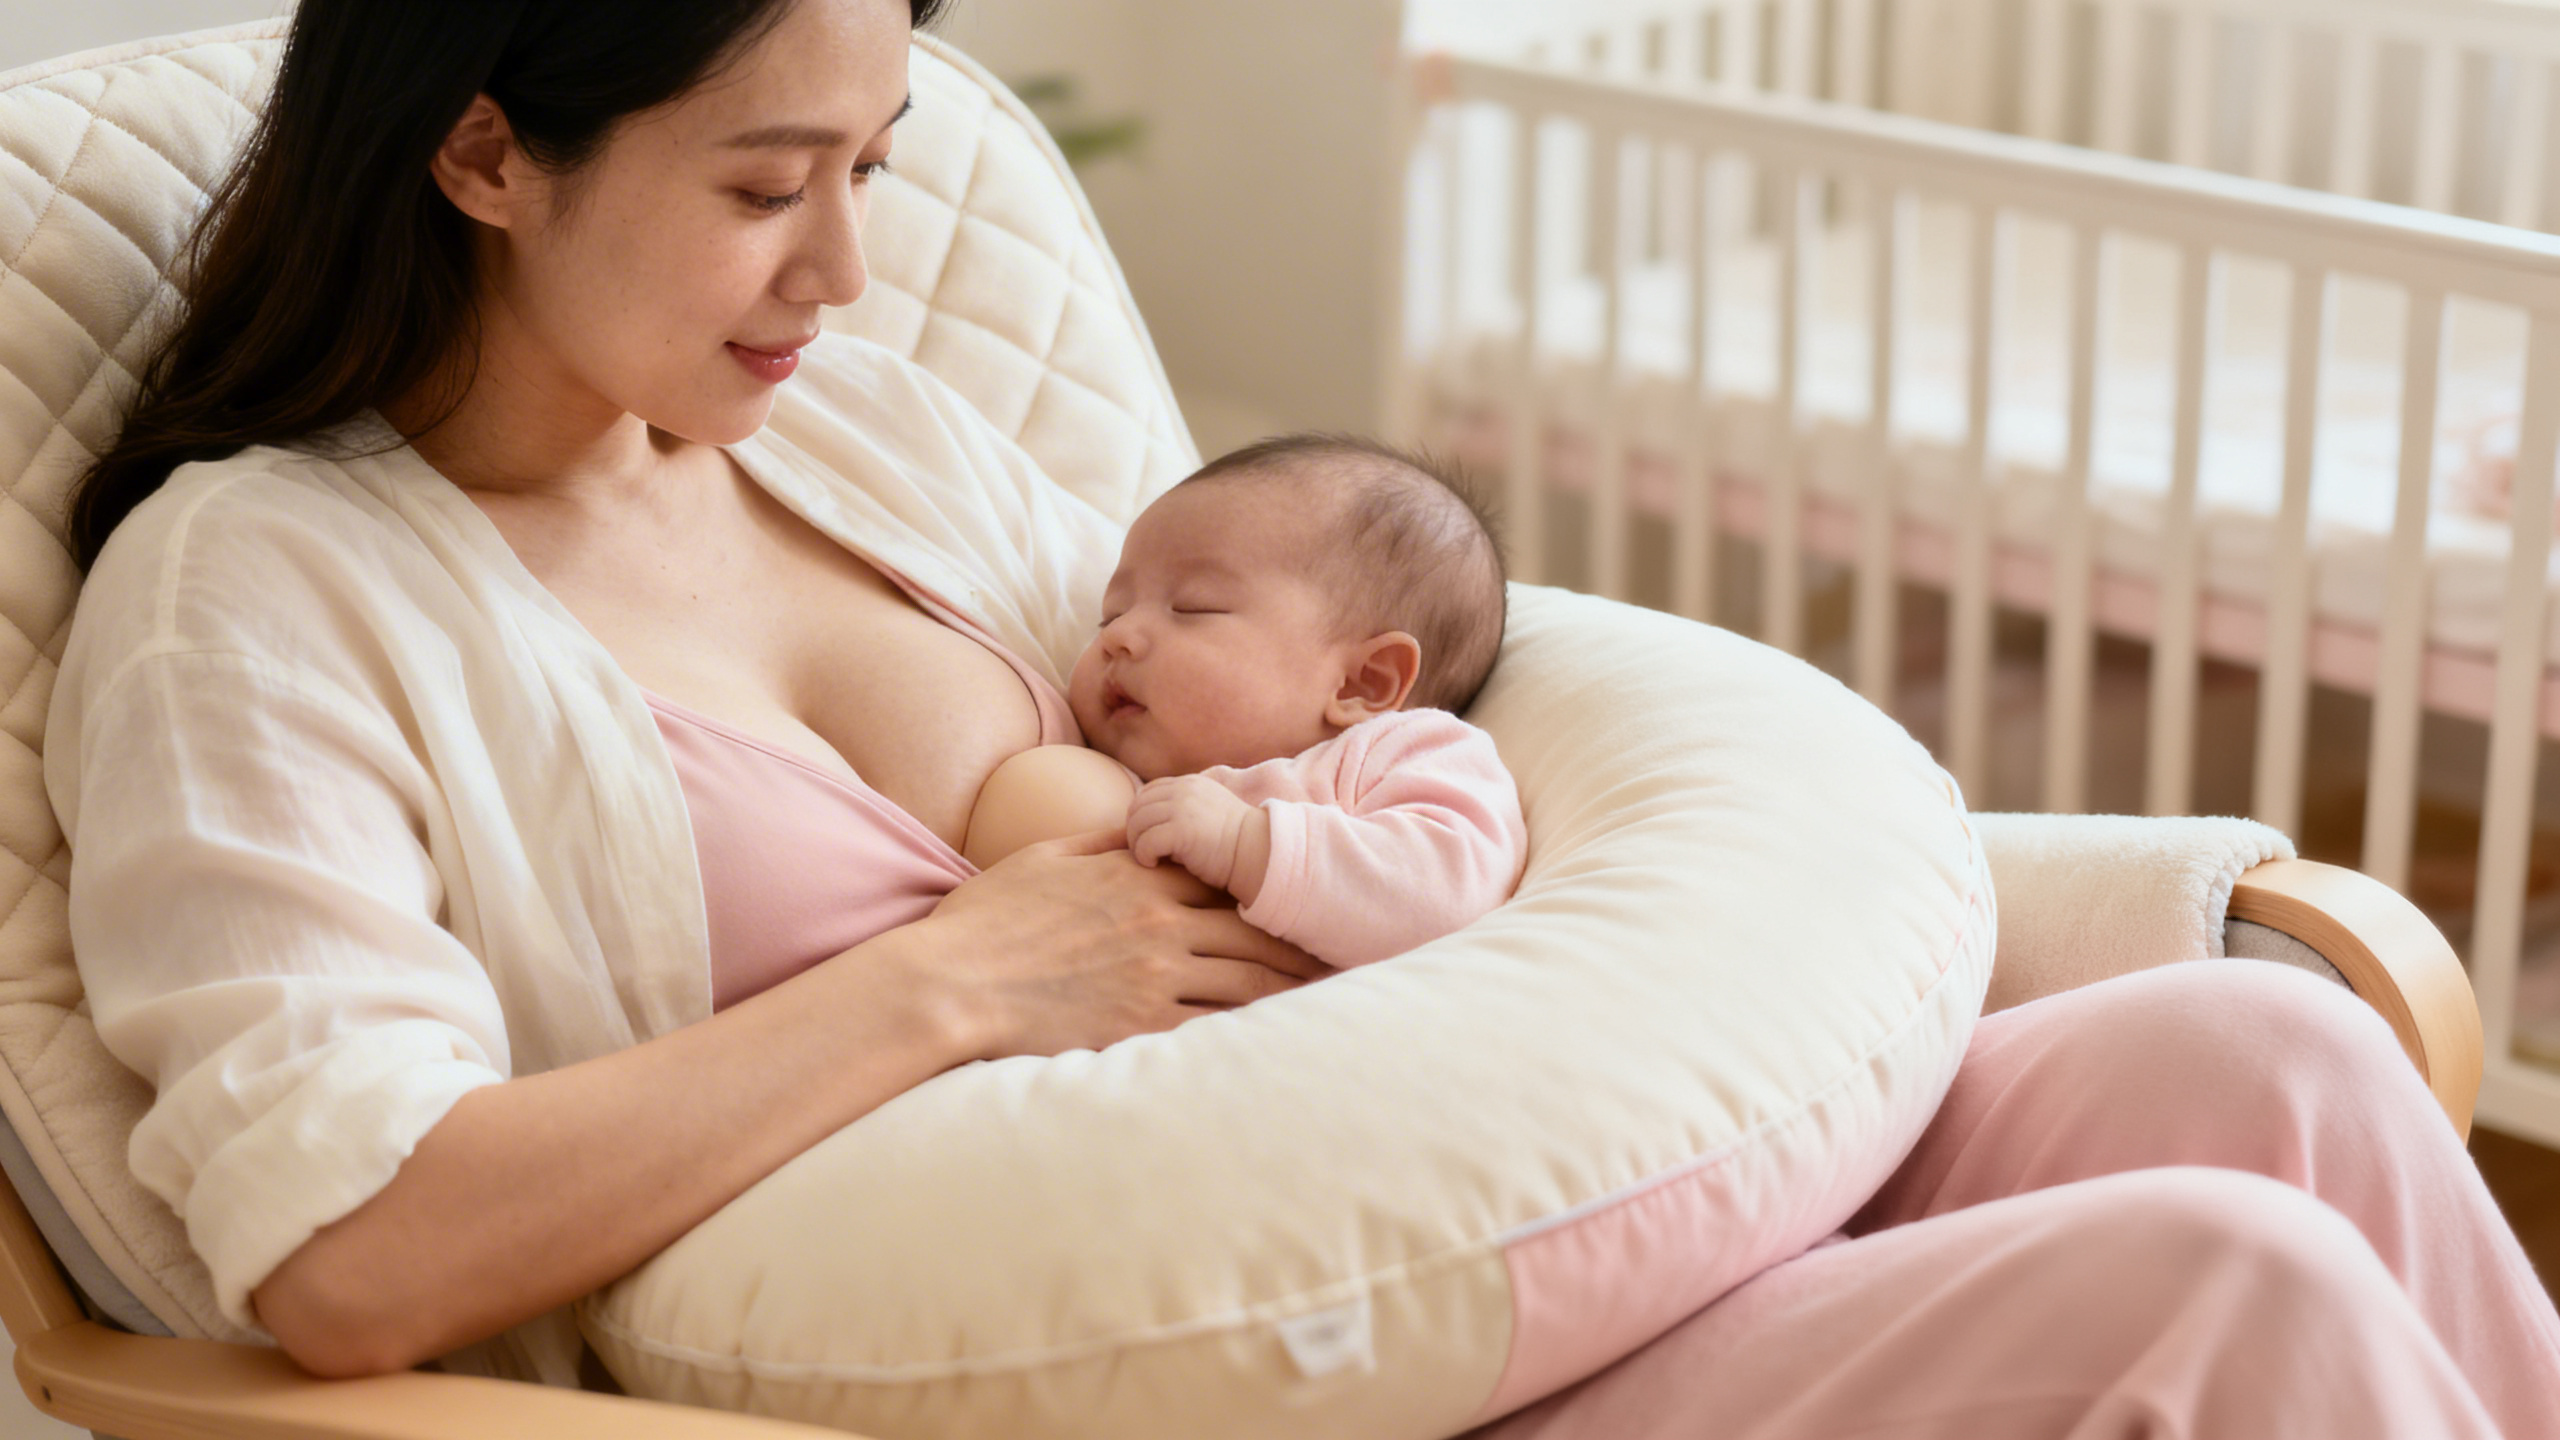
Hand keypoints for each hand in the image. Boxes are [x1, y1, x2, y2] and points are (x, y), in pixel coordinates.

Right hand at [912, 829, 1324, 1062]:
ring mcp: (1155, 975)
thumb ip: (1101, 842)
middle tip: (1344, 956)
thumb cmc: (988, 920)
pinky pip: (1217, 1029)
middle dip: (1302, 945)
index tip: (1303, 898)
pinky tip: (1283, 1041)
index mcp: (1138, 877)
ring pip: (1250, 980)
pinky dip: (1255, 1033)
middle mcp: (1159, 923)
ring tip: (1334, 1000)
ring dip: (1294, 990)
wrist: (952, 984)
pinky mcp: (1142, 1026)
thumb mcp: (1045, 857)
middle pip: (1255, 930)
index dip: (1269, 889)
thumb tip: (1138, 828)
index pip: (1225, 877)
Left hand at [1126, 775, 1258, 889]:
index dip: (1141, 814)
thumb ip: (1183, 809)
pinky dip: (1143, 856)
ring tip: (1150, 859)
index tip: (1148, 835)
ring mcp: (1182, 808)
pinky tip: (1154, 864)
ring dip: (1137, 844)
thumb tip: (1147, 823)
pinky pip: (1145, 842)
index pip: (1149, 792)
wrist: (1260, 854)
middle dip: (1135, 830)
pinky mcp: (1181, 830)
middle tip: (1144, 851)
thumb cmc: (1234, 844)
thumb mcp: (1208, 812)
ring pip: (1137, 823)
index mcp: (1191, 783)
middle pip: (1138, 806)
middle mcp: (1185, 790)